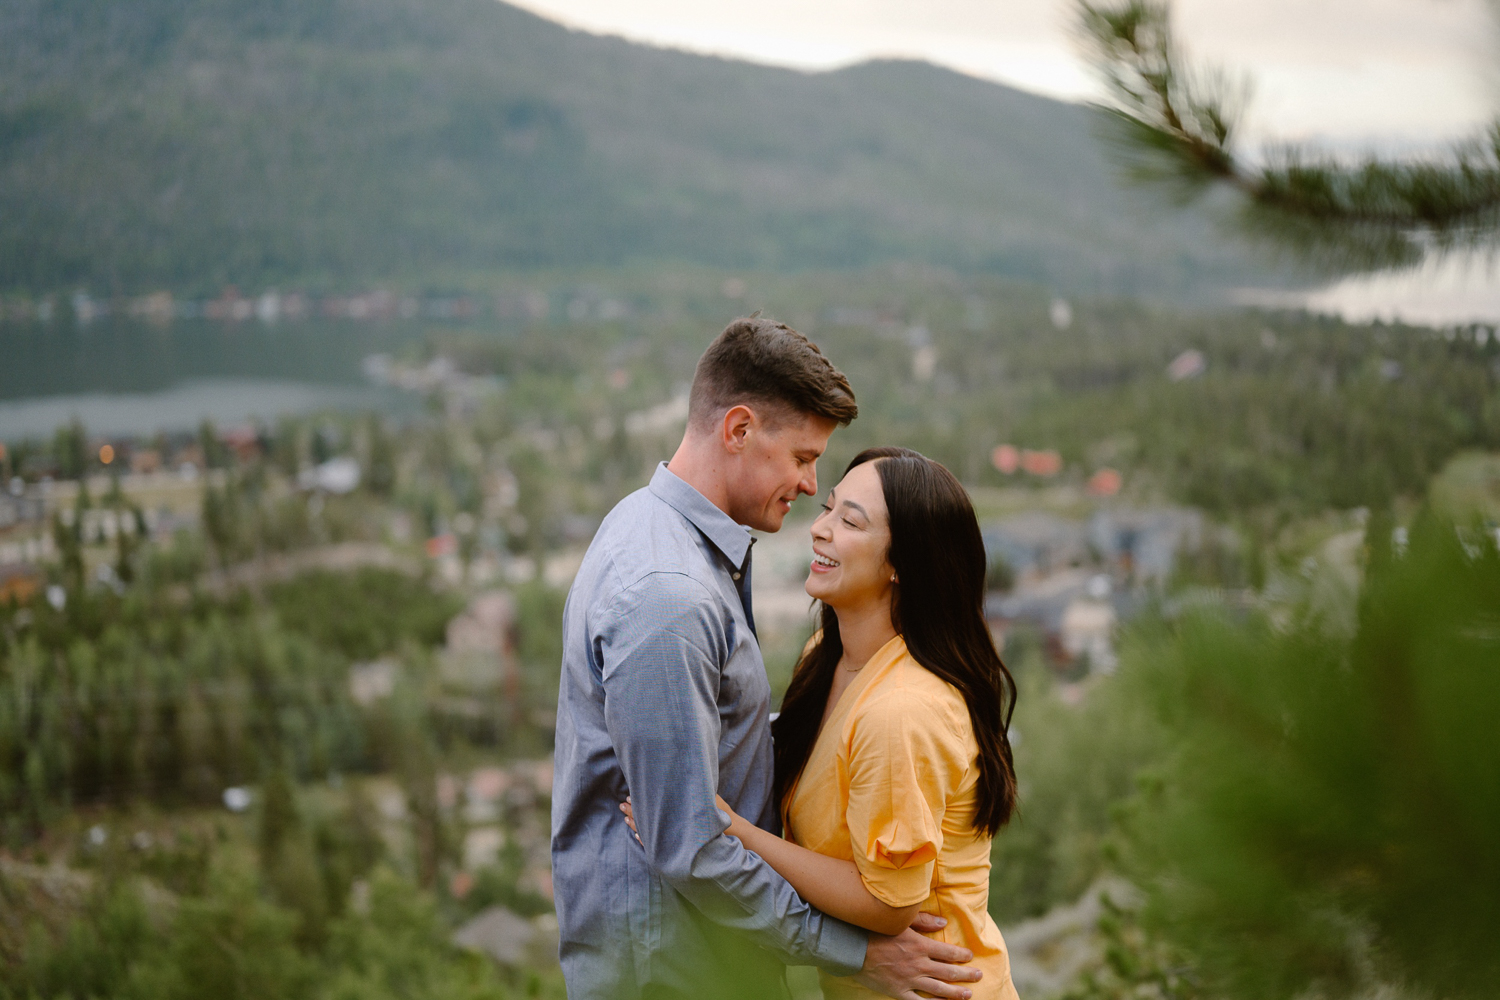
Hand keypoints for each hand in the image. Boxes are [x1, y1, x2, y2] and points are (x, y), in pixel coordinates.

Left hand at [620, 795, 747, 842]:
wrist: (735, 837)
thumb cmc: (723, 816)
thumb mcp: (711, 799)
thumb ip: (695, 790)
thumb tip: (683, 774)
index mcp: (680, 813)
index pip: (654, 807)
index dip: (640, 803)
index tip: (630, 797)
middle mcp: (676, 827)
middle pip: (649, 818)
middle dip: (634, 812)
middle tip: (622, 805)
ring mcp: (676, 839)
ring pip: (650, 833)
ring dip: (637, 825)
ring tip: (625, 819)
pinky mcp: (679, 848)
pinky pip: (658, 845)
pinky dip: (646, 840)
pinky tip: (637, 837)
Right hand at [855, 913, 980, 999]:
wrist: (853, 948)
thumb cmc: (875, 930)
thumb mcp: (900, 921)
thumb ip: (923, 921)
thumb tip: (943, 923)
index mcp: (921, 946)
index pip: (948, 952)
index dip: (962, 955)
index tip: (970, 956)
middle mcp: (919, 965)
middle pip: (948, 972)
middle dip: (966, 975)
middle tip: (978, 976)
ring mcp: (909, 980)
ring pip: (939, 989)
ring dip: (956, 993)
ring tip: (968, 995)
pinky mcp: (899, 992)